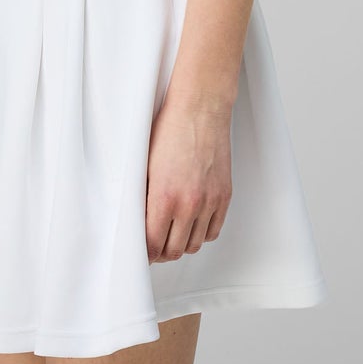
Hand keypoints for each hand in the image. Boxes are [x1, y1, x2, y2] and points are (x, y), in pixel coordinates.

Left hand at [145, 97, 232, 261]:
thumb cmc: (170, 130)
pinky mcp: (224, 196)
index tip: (141, 253)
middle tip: (154, 246)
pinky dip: (202, 233)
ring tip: (173, 235)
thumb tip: (138, 221)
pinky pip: (214, 230)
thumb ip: (143, 197)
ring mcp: (210, 201)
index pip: (153, 244)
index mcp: (164, 197)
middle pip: (174, 250)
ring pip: (195, 245)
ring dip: (182, 244)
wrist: (200, 109)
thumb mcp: (145, 164)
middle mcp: (189, 204)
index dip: (145, 254)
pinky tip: (192, 225)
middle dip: (161, 252)